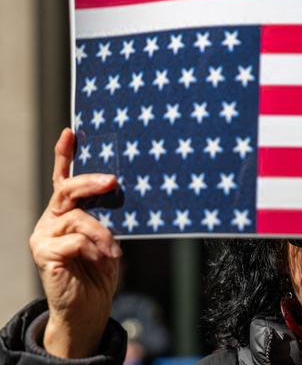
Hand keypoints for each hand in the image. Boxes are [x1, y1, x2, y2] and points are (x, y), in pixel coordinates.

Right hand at [29, 128, 120, 357]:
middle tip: (112, 181)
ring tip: (114, 252)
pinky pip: (74, 240)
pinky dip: (94, 249)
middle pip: (67, 189)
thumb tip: (119, 190)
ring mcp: (44, 235)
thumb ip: (105, 216)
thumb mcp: (107, 237)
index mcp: (66, 211)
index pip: (63, 178)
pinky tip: (102, 261)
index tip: (71, 131)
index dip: (65, 154)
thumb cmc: (100, 270)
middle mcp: (51, 218)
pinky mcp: (44, 253)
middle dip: (91, 181)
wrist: (88, 308)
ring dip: (102, 234)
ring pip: (77, 218)